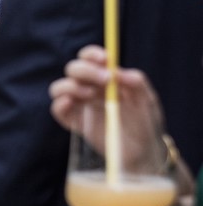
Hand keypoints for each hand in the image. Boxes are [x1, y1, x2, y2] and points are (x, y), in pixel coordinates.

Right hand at [47, 45, 167, 161]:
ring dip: (71, 86)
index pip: (89, 58)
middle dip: (86, 70)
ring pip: (59, 87)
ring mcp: (80, 106)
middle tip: (105, 80)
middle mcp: (89, 89)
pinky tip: (72, 103)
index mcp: (105, 79)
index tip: (104, 59)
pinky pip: (58, 110)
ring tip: (90, 94)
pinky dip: (60, 104)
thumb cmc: (146, 122)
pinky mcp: (74, 123)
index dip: (92, 54)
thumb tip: (117, 71)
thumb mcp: (148, 100)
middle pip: (73, 69)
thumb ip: (136, 82)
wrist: (143, 151)